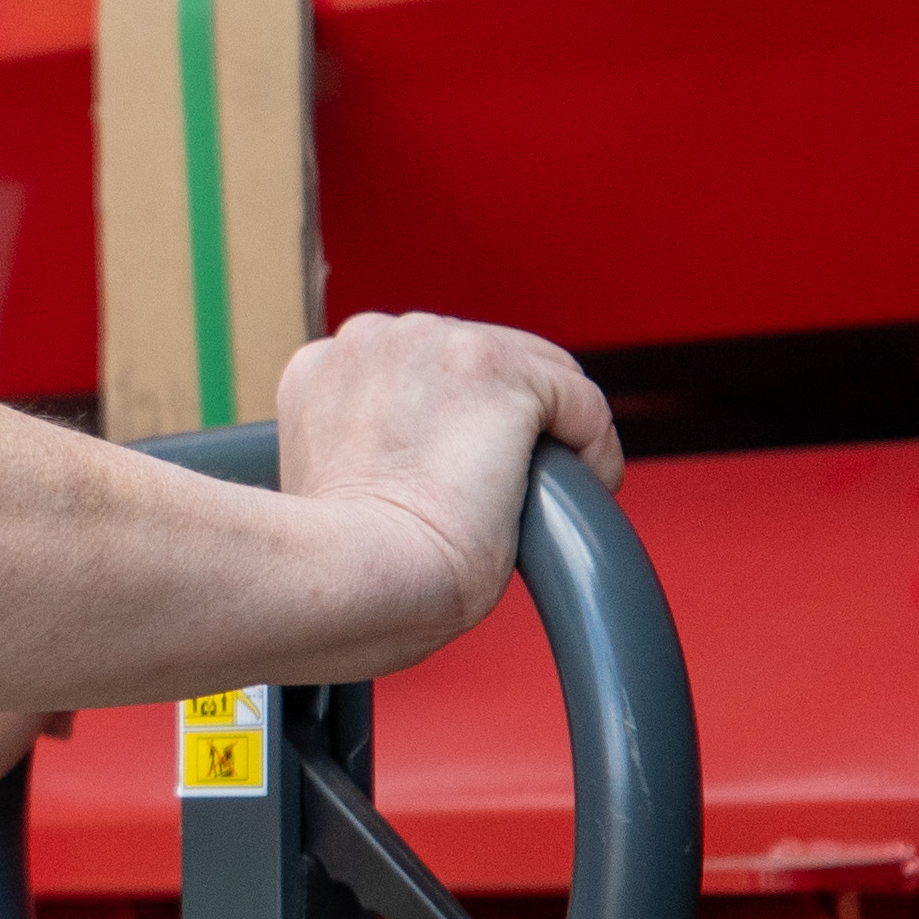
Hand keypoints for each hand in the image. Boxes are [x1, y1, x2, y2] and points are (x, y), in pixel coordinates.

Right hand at [268, 311, 619, 668]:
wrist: (356, 579)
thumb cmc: (344, 572)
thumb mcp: (335, 490)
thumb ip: (365, 452)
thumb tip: (414, 474)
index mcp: (324, 369)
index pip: (416, 371)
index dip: (453, 422)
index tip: (467, 477)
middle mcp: (373, 339)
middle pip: (476, 358)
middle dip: (504, 420)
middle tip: (515, 490)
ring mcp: (434, 345)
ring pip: (535, 369)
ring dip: (549, 433)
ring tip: (551, 495)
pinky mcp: (495, 367)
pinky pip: (580, 399)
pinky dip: (595, 449)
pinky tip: (587, 490)